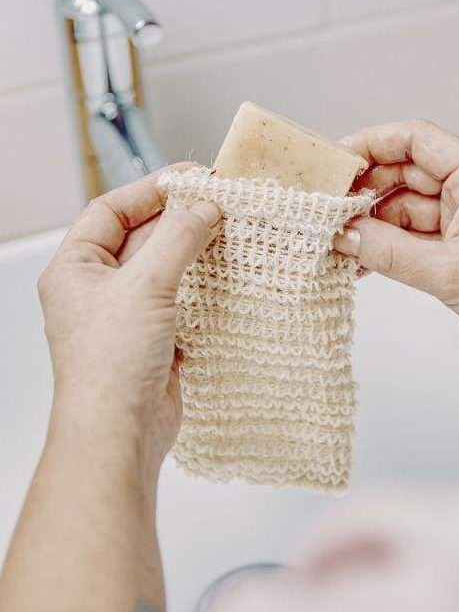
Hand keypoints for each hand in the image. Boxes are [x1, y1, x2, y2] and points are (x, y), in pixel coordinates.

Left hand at [38, 163, 221, 465]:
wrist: (122, 432)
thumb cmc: (111, 363)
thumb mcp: (145, 285)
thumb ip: (177, 239)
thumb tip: (205, 207)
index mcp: (76, 269)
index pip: (110, 211)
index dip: (149, 190)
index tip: (190, 178)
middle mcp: (99, 288)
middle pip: (141, 237)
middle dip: (178, 219)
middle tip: (219, 202)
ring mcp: (129, 313)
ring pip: (165, 268)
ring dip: (194, 250)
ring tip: (229, 231)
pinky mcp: (157, 336)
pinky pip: (182, 297)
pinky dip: (203, 283)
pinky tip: (227, 273)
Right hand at [334, 120, 458, 365]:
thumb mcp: (450, 273)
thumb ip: (390, 252)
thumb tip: (343, 236)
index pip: (415, 140)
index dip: (370, 144)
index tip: (335, 162)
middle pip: (405, 173)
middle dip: (364, 193)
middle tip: (327, 214)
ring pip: (406, 207)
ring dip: (373, 225)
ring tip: (339, 246)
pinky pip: (415, 234)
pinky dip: (390, 245)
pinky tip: (363, 261)